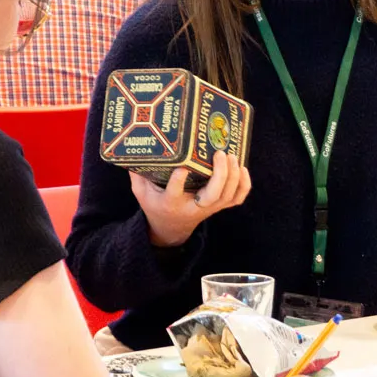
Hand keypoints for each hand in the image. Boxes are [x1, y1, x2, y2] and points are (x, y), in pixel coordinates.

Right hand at [130, 152, 250, 247]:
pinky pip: (237, 199)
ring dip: (233, 175)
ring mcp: (209, 208)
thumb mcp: (141, 193)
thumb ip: (137, 174)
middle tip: (219, 153)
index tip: (181, 167)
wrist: (171, 228)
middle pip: (212, 195)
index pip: (174, 194)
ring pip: (227, 196)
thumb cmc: (156, 204)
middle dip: (220, 174)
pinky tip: (242, 168)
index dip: (178, 181)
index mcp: (170, 204)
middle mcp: (193, 207)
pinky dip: (244, 185)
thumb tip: (132, 148)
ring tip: (231, 155)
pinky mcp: (219, 207)